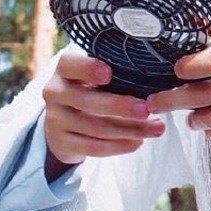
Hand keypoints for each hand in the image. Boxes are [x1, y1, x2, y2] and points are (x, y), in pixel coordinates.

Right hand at [42, 47, 163, 171]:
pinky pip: (93, 147)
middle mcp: (55, 92)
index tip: (109, 73)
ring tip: (156, 128)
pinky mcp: (61, 142)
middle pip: (88, 101)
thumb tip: (154, 83)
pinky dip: (119, 146)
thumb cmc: (91, 91)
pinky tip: (138, 142)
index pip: (70, 64)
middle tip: (147, 110)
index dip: (88, 68)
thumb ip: (115, 75)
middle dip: (120, 107)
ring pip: (96, 127)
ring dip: (129, 130)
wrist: (63, 123)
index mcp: (64, 70)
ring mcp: (55, 119)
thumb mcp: (95, 78)